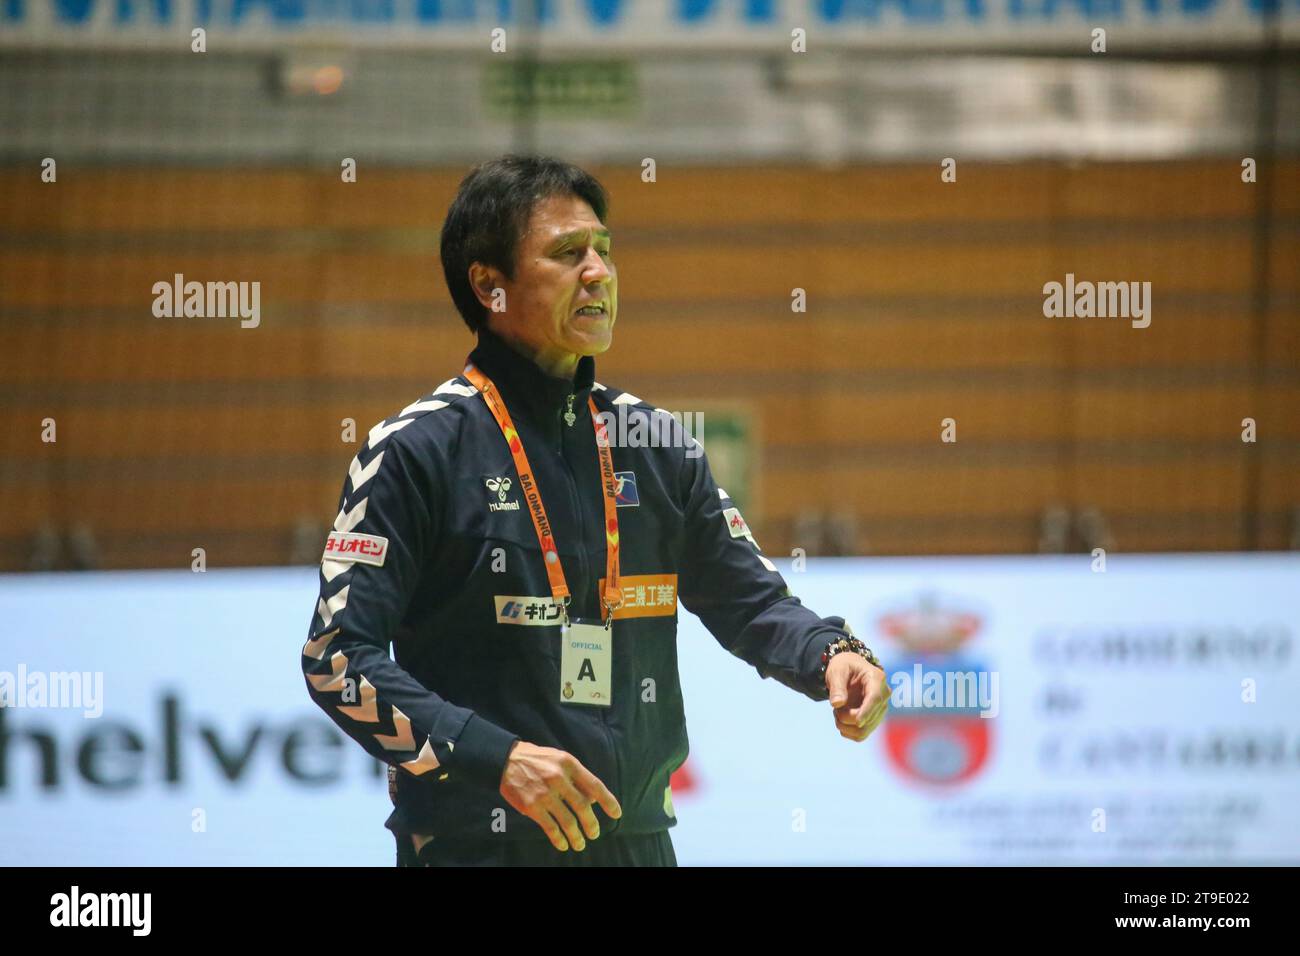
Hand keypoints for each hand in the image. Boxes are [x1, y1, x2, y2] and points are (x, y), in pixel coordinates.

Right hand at [499, 741, 621, 851]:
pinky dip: (558, 839)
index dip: (608, 801)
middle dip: (591, 824)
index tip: (616, 814)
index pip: (594, 785)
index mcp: (569, 764)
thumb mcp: (561, 760)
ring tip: (580, 844)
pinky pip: (550, 827)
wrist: (507, 759)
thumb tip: (593, 800)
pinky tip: (563, 844)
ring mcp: (545, 794)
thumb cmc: (539, 760)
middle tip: (594, 833)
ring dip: (576, 836)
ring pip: (567, 821)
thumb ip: (577, 777)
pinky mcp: (531, 807)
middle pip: (582, 806)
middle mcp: (558, 778)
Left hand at [825, 653, 887, 741]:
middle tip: (834, 707)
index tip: (857, 721)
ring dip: (845, 726)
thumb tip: (837, 704)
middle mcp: (883, 695)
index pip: (875, 699)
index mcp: (877, 679)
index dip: (867, 711)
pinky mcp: (874, 719)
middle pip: (869, 717)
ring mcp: (880, 709)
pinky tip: (841, 719)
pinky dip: (848, 731)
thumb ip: (836, 687)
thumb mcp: (836, 671)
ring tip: (837, 712)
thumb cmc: (843, 667)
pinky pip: (861, 735)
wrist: (848, 671)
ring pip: (864, 730)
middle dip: (846, 717)